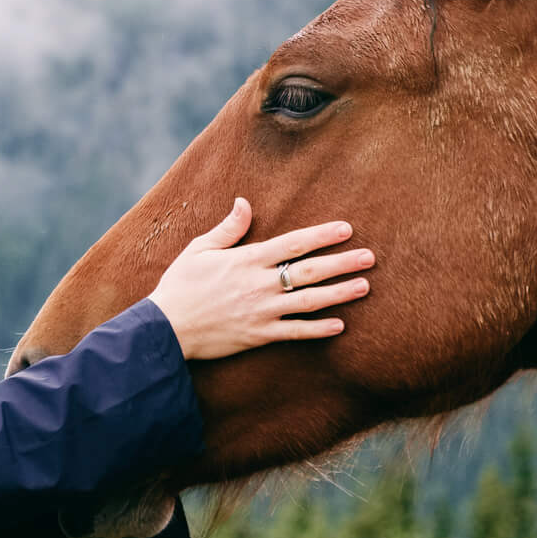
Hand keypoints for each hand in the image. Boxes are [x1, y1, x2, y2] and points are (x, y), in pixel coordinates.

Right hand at [144, 198, 371, 360]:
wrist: (166, 327)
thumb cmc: (180, 285)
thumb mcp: (199, 249)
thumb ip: (228, 228)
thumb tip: (244, 202)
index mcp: (247, 259)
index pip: (294, 243)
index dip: (322, 234)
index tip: (346, 228)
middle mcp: (260, 284)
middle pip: (310, 271)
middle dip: (342, 263)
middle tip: (370, 257)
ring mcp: (263, 311)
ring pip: (310, 301)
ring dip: (340, 293)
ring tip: (364, 286)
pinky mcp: (260, 335)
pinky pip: (295, 332)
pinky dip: (318, 329)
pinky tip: (340, 325)